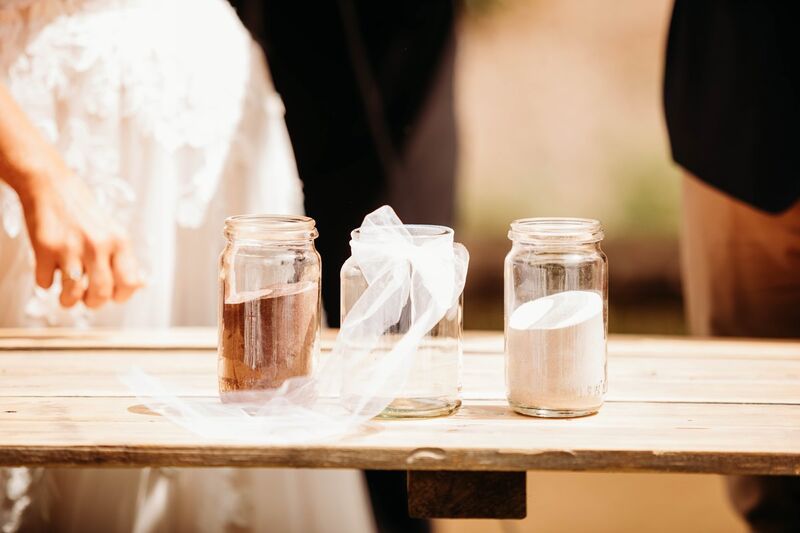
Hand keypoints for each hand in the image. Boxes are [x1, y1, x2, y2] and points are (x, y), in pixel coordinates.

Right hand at [20, 169, 141, 308]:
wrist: (50, 185)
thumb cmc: (82, 210)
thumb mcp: (113, 230)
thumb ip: (123, 258)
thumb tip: (139, 286)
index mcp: (120, 241)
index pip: (130, 283)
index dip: (121, 296)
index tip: (114, 296)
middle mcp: (98, 245)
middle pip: (101, 293)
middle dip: (93, 303)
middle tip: (87, 300)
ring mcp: (71, 248)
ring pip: (72, 294)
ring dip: (68, 301)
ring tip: (67, 296)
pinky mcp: (45, 249)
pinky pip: (45, 283)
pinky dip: (46, 283)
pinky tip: (51, 272)